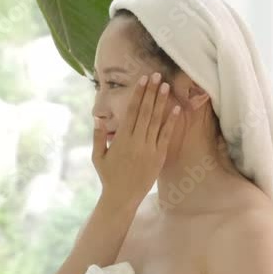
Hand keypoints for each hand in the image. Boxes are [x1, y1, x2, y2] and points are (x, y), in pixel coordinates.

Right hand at [92, 72, 180, 206]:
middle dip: (151, 92)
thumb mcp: (98, 157)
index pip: (131, 111)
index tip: (142, 80)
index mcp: (121, 139)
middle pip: (145, 111)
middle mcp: (136, 141)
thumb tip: (98, 119)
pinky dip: (170, 121)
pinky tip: (175, 108)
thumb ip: (98, 137)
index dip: (138, 94)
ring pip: (156, 121)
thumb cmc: (108, 176)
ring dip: (161, 102)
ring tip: (165, 86)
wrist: (122, 197)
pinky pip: (165, 135)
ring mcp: (149, 148)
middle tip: (156, 76)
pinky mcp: (158, 156)